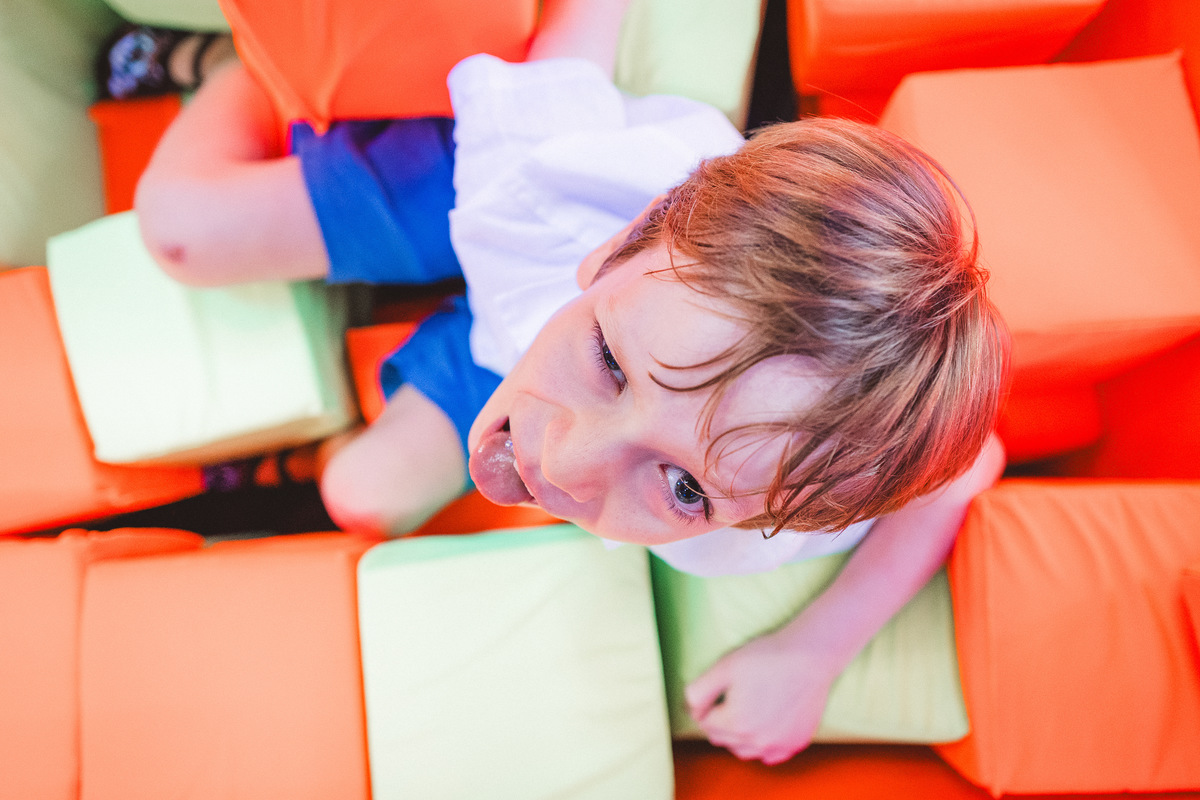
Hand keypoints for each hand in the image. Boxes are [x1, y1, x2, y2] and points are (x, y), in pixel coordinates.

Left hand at [684, 630, 836, 764]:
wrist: (810, 656)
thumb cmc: (767, 657)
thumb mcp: (725, 666)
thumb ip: (699, 690)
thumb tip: (693, 709)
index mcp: (735, 722)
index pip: (706, 723)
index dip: (706, 707)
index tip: (715, 692)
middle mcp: (757, 740)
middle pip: (723, 739)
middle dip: (719, 723)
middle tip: (729, 700)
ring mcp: (778, 744)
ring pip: (745, 751)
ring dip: (738, 738)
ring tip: (744, 714)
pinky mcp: (796, 743)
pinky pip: (770, 756)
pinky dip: (763, 746)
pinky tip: (764, 728)